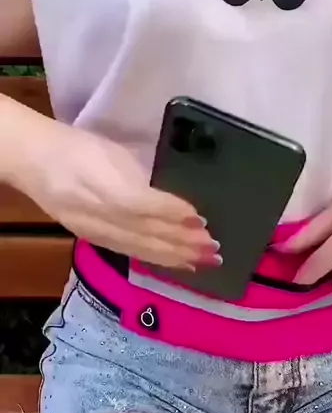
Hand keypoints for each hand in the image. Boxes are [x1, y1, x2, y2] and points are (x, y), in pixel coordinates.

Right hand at [8, 112, 219, 270]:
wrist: (34, 162)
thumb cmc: (79, 149)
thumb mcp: (113, 154)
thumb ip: (141, 178)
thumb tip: (174, 202)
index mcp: (106, 187)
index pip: (143, 205)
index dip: (173, 214)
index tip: (201, 219)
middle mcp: (102, 215)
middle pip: (147, 233)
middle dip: (184, 243)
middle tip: (215, 249)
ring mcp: (98, 231)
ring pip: (142, 248)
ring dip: (176, 256)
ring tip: (204, 260)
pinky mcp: (95, 239)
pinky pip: (131, 253)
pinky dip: (157, 259)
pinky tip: (178, 263)